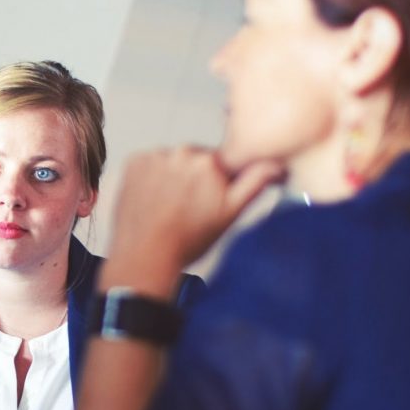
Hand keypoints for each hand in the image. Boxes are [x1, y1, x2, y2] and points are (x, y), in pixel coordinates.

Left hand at [108, 146, 282, 275]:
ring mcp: (155, 156)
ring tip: (168, 207)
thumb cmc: (187, 241)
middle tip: (188, 208)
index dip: (218, 182)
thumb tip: (276, 164)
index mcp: (210, 161)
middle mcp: (182, 152)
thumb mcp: (230, 214)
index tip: (209, 199)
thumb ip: (255, 183)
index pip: (221, 162)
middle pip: (195, 160)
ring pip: (172, 161)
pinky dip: (151, 177)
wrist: (145, 256)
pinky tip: (152, 200)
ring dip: (172, 176)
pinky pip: (149, 163)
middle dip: (195, 178)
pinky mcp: (134, 162)